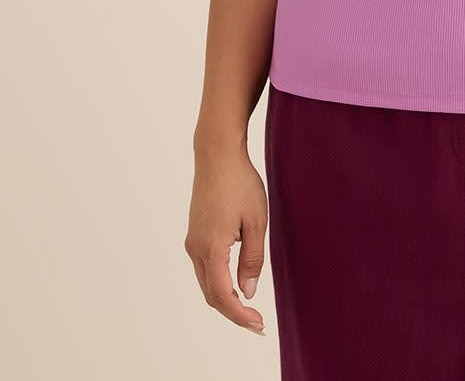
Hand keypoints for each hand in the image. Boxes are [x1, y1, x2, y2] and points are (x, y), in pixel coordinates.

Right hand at [185, 146, 267, 334]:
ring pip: (206, 282)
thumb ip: (252, 259)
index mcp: (211, 247)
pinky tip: (235, 283)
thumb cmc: (240, 183)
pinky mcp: (194, 233)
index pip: (222, 296)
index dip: (240, 316)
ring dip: (225, 298)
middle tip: (257, 323)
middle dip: (233, 312)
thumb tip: (248, 292)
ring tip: (249, 308)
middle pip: (211, 294)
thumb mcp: (256, 221)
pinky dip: (218, 282)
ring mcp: (192, 241)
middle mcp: (195, 248)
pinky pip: (205, 267)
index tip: (258, 325)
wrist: (217, 154)